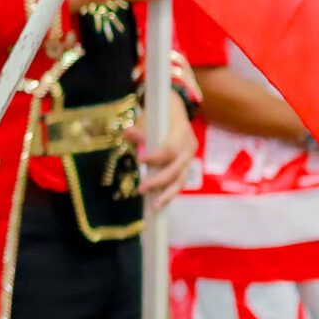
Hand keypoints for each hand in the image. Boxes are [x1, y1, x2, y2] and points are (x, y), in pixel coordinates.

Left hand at [138, 91, 196, 207]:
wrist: (175, 112)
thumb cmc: (158, 116)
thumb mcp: (147, 118)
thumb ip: (139, 130)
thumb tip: (128, 134)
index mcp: (181, 132)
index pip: (169, 149)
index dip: (155, 157)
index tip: (140, 161)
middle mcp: (189, 147)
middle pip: (176, 169)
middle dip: (159, 181)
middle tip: (141, 189)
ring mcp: (189, 158)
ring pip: (181, 180)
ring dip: (168, 194)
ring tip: (155, 206)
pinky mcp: (187, 166)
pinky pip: (179, 181)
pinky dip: (169, 192)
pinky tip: (159, 202)